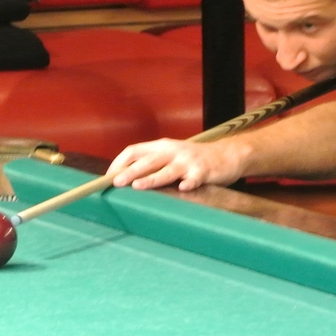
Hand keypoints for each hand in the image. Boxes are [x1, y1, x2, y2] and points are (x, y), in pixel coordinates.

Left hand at [107, 138, 245, 190]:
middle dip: (131, 171)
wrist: (227, 155)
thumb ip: (152, 164)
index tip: (108, 178)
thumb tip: (124, 179)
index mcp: (161, 147)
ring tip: (139, 186)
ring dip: (153, 178)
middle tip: (116, 182)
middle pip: (148, 161)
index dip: (119, 163)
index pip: (134, 151)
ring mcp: (189, 161)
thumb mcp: (171, 156)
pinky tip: (183, 188)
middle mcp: (173, 151)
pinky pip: (195, 178)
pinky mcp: (204, 171)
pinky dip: (189, 183)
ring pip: (168, 170)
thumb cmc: (193, 160)